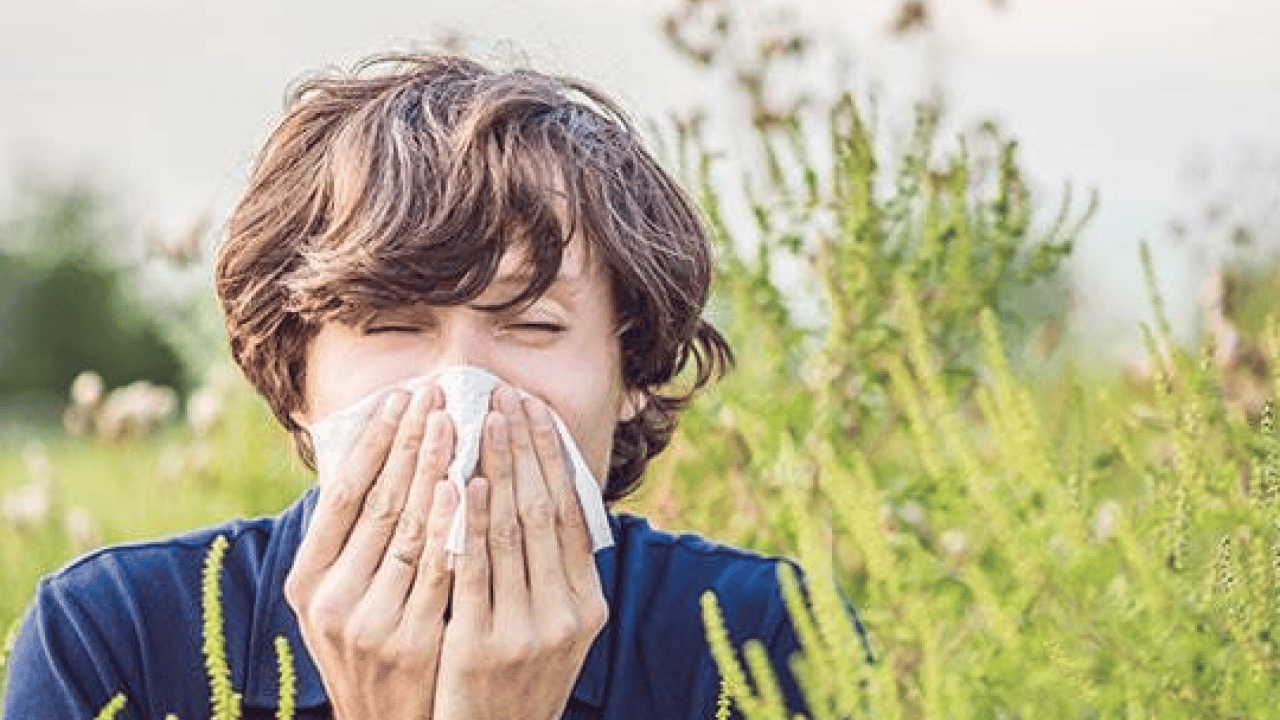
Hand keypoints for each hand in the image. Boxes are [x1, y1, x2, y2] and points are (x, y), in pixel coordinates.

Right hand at [284, 386, 456, 719]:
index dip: (371, 443)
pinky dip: (447, 525)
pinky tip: (462, 486)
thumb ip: (349, 540)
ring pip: (405, 529)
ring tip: (451, 420)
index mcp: (306, 580)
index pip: (340, 494)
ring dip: (430, 469)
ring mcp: (369, 621)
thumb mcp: (337, 598)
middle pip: (375, 502)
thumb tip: (371, 458)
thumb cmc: (368, 647)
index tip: (397, 397)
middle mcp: (330, 599)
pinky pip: (434, 571)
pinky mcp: (410, 642)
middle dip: (407, 442)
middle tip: (433, 392)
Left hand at [431, 386, 608, 719]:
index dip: (554, 457)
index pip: (572, 513)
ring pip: (510, 531)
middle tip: (506, 397)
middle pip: (543, 512)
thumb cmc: (518, 677)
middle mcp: (566, 613)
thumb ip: (554, 572)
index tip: (535, 410)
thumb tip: (547, 494)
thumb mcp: (555, 629)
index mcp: (588, 603)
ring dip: (495, 469)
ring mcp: (526, 630)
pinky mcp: (480, 645)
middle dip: (524, 448)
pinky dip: (467, 521)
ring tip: (482, 421)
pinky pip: (472, 569)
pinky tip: (458, 481)